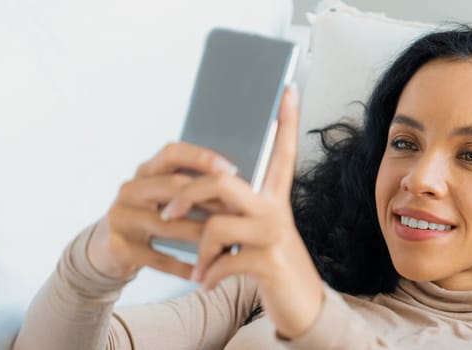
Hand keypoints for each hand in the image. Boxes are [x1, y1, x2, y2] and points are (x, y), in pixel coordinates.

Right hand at [87, 139, 239, 280]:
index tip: (231, 170)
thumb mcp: (161, 196)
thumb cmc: (149, 217)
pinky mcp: (119, 247)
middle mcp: (130, 190)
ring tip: (227, 244)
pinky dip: (183, 267)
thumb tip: (238, 185)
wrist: (106, 249)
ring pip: (168, 224)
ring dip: (201, 235)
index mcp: (145, 171)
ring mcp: (122, 218)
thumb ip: (189, 186)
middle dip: (209, 199)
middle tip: (237, 211)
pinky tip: (203, 272)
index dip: (202, 158)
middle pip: (172, 187)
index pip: (172, 153)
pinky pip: (158, 258)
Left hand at [160, 86, 323, 338]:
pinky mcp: (268, 262)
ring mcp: (274, 234)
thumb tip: (197, 190)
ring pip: (215, 225)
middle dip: (187, 194)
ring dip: (198, 251)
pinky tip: (208, 283)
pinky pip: (221, 260)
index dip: (285, 121)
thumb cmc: (271, 265)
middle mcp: (276, 209)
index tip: (287, 90)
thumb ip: (235, 208)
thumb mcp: (256, 232)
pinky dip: (208, 275)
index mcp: (274, 198)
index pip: (283, 152)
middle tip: (169, 213)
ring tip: (199, 269)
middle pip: (223, 181)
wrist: (302, 306)